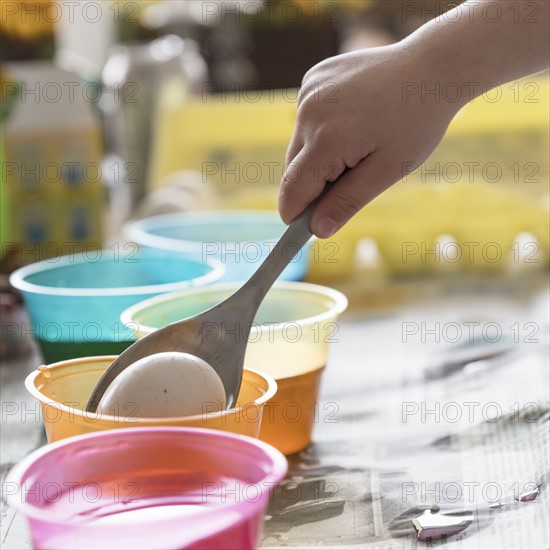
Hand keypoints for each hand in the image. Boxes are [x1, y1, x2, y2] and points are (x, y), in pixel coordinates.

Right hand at [278, 43, 460, 237]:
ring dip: (316, 155)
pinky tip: (351, 119)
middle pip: (293, 168)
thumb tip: (317, 230)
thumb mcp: (387, 170)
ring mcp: (308, 92)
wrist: (431, 66)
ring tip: (357, 142)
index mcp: (327, 140)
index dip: (294, 214)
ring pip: (299, 144)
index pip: (293, 190)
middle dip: (313, 183)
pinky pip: (306, 120)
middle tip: (351, 178)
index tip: (300, 230)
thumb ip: (347, 201)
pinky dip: (320, 129)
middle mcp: (309, 113)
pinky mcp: (312, 79)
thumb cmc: (416, 122)